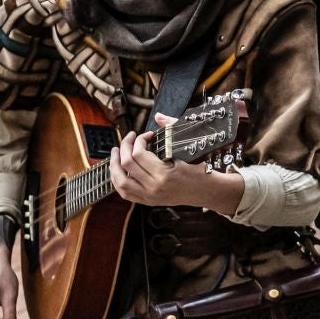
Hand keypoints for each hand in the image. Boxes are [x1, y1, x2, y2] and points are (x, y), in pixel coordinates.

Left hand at [109, 128, 234, 209]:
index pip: (139, 153)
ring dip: (114, 164)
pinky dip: (118, 180)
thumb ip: (172, 129)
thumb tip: (158, 116)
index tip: (146, 135)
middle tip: (129, 138)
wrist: (205, 192)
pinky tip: (118, 169)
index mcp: (164, 174)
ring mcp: (149, 196)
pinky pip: (124, 193)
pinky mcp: (148, 201)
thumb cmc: (198, 170)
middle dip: (124, 146)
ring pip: (120, 180)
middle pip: (126, 164)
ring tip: (115, 152)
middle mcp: (153, 187)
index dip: (139, 140)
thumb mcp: (187, 148)